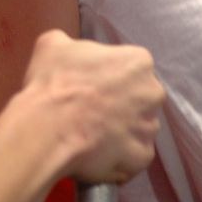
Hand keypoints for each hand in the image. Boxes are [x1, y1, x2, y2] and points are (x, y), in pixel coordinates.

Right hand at [23, 30, 162, 183]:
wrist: (49, 127)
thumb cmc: (54, 82)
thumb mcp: (53, 44)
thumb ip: (72, 45)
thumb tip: (72, 53)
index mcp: (138, 62)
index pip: (130, 66)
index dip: (108, 75)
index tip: (90, 84)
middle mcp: (153, 93)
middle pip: (140, 97)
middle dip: (121, 103)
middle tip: (91, 109)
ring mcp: (149, 127)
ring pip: (137, 127)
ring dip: (120, 130)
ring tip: (91, 135)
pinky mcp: (142, 157)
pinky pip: (133, 155)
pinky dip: (118, 156)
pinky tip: (96, 152)